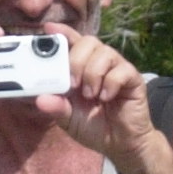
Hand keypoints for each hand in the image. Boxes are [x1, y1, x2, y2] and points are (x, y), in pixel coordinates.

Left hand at [20, 25, 152, 161]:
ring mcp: (116, 69)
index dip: (62, 32)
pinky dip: (111, 83)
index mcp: (81, 69)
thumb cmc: (94, 127)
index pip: (73, 42)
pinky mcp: (132, 79)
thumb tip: (40, 99)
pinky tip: (106, 98)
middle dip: (77, 60)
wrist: (120, 144)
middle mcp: (99, 64)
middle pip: (89, 41)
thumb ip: (57, 107)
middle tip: (73, 84)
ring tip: (90, 95)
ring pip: (105, 52)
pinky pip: (122, 70)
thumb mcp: (69, 119)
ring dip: (93, 73)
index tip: (49, 29)